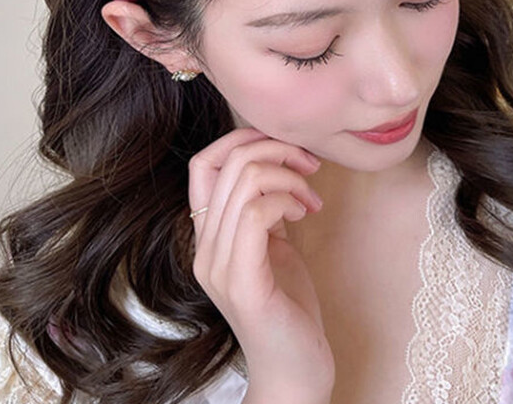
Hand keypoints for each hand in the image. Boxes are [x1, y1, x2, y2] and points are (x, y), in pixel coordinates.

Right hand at [188, 127, 335, 399]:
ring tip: (310, 198)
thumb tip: (277, 166)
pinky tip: (304, 214)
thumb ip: (264, 209)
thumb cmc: (288, 307)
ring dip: (287, 177)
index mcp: (207, 235)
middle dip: (276, 150)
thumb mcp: (273, 245)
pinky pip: (254, 214)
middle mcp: (204, 248)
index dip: (239, 139)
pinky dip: (286, 200)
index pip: (202, 164)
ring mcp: (219, 266)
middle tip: (309, 166)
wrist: (294, 372)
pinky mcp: (243, 283)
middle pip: (227, 164)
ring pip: (243, 182)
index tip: (280, 144)